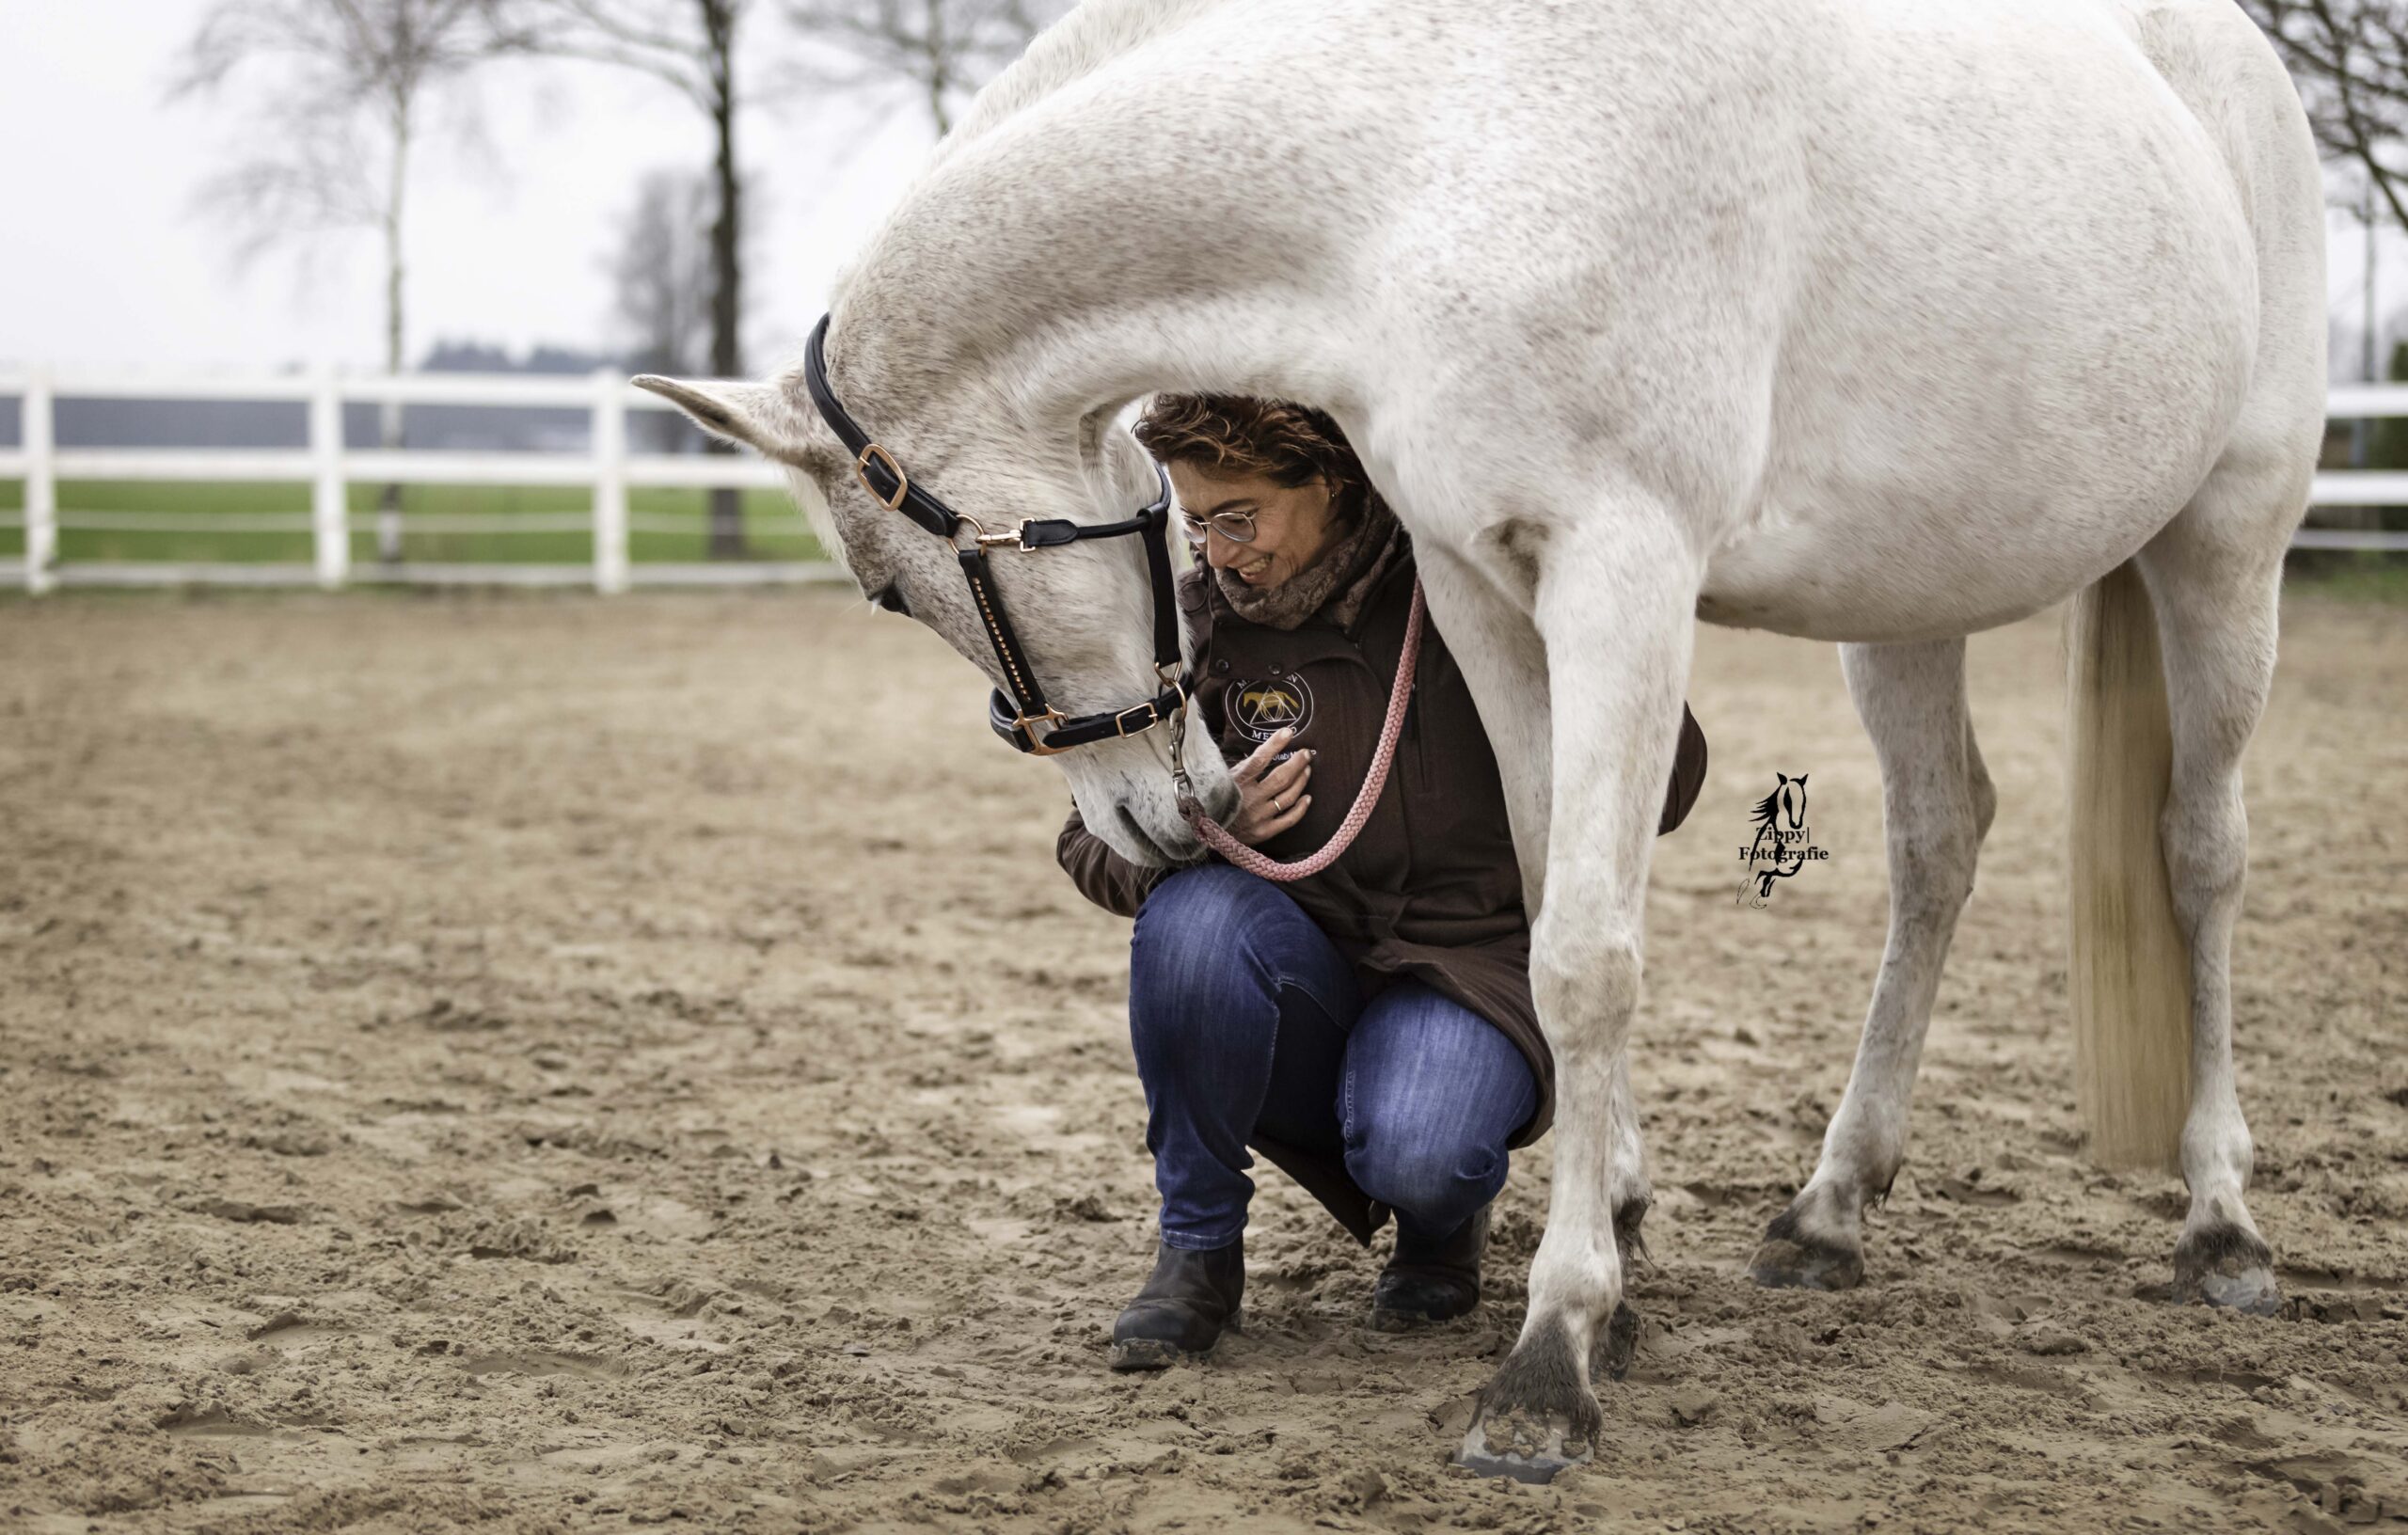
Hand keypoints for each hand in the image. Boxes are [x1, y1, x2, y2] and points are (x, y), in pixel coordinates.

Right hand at [1227, 727, 1313, 846]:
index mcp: (1237, 782)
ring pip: (1288, 796)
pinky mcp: (1264, 832)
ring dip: (1301, 781)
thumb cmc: (1216, 802)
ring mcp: (1259, 816)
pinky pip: (1289, 819)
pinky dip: (1301, 808)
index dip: (1275, 744)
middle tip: (1306, 754)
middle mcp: (1250, 798)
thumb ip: (1242, 768)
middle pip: (1281, 777)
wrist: (1207, 834)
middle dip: (1297, 763)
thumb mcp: (1223, 780)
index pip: (1260, 759)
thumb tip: (1263, 752)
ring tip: (1307, 770)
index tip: (1288, 732)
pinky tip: (1307, 798)